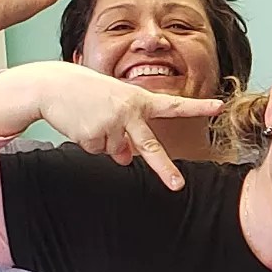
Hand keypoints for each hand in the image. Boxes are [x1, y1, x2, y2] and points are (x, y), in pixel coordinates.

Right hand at [10, 62, 219, 188]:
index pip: (173, 105)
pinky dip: (88, 142)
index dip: (197, 106)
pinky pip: (96, 151)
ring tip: (91, 118)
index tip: (219, 107)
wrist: (52, 84)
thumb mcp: (113, 106)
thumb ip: (126, 132)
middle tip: (178, 186)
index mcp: (139, 100)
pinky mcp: (93, 135)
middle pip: (150, 147)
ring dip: (103, 140)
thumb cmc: (86, 92)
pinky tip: (81, 123)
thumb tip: (126, 160)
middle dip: (164, 169)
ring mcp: (112, 125)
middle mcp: (129, 112)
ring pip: (115, 151)